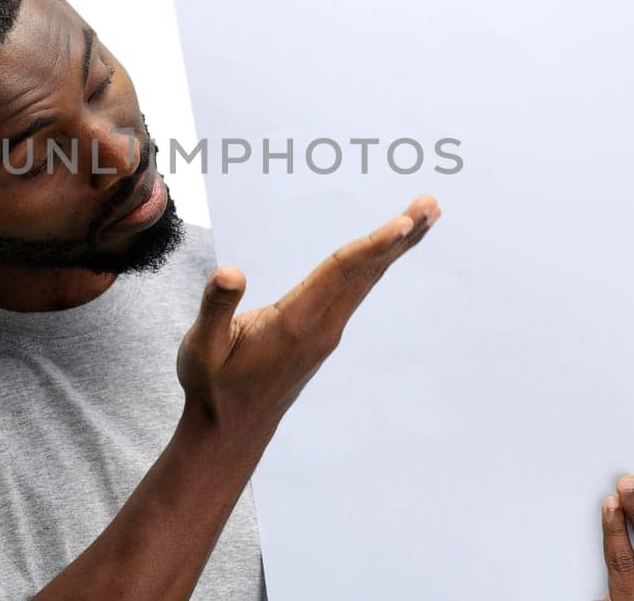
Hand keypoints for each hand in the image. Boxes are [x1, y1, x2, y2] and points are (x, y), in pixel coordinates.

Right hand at [175, 195, 439, 441]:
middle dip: (401, 236)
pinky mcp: (323, 336)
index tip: (403, 222)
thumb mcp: (202, 348)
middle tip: (431, 204)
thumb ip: (215, 307)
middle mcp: (320, 327)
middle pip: (368, 271)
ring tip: (423, 217)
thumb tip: (230, 273)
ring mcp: (326, 333)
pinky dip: (376, 263)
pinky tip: (386, 252)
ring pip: (367, 280)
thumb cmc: (212, 386)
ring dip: (396, 247)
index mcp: (295, 323)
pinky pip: (357, 290)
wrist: (230, 430)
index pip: (340, 273)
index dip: (372, 244)